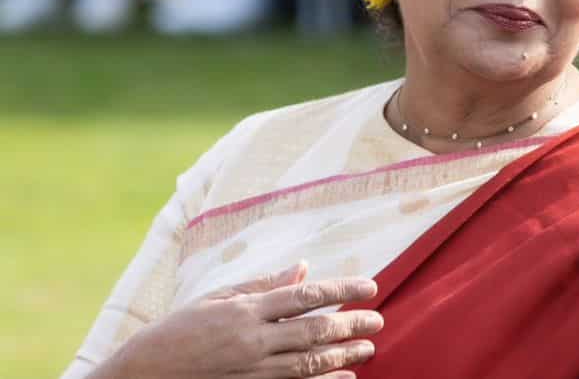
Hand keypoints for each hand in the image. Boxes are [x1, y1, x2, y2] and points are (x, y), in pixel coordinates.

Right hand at [92, 261, 383, 378]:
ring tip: (369, 347)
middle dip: (352, 325)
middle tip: (379, 320)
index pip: (306, 296)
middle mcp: (252, 340)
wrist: (140, 377)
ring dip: (344, 354)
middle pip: (315, 331)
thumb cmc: (176, 333)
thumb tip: (302, 268)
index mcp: (245, 310)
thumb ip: (262, 285)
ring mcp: (251, 371)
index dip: (343, 291)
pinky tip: (345, 378)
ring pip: (309, 362)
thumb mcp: (216, 299)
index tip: (370, 287)